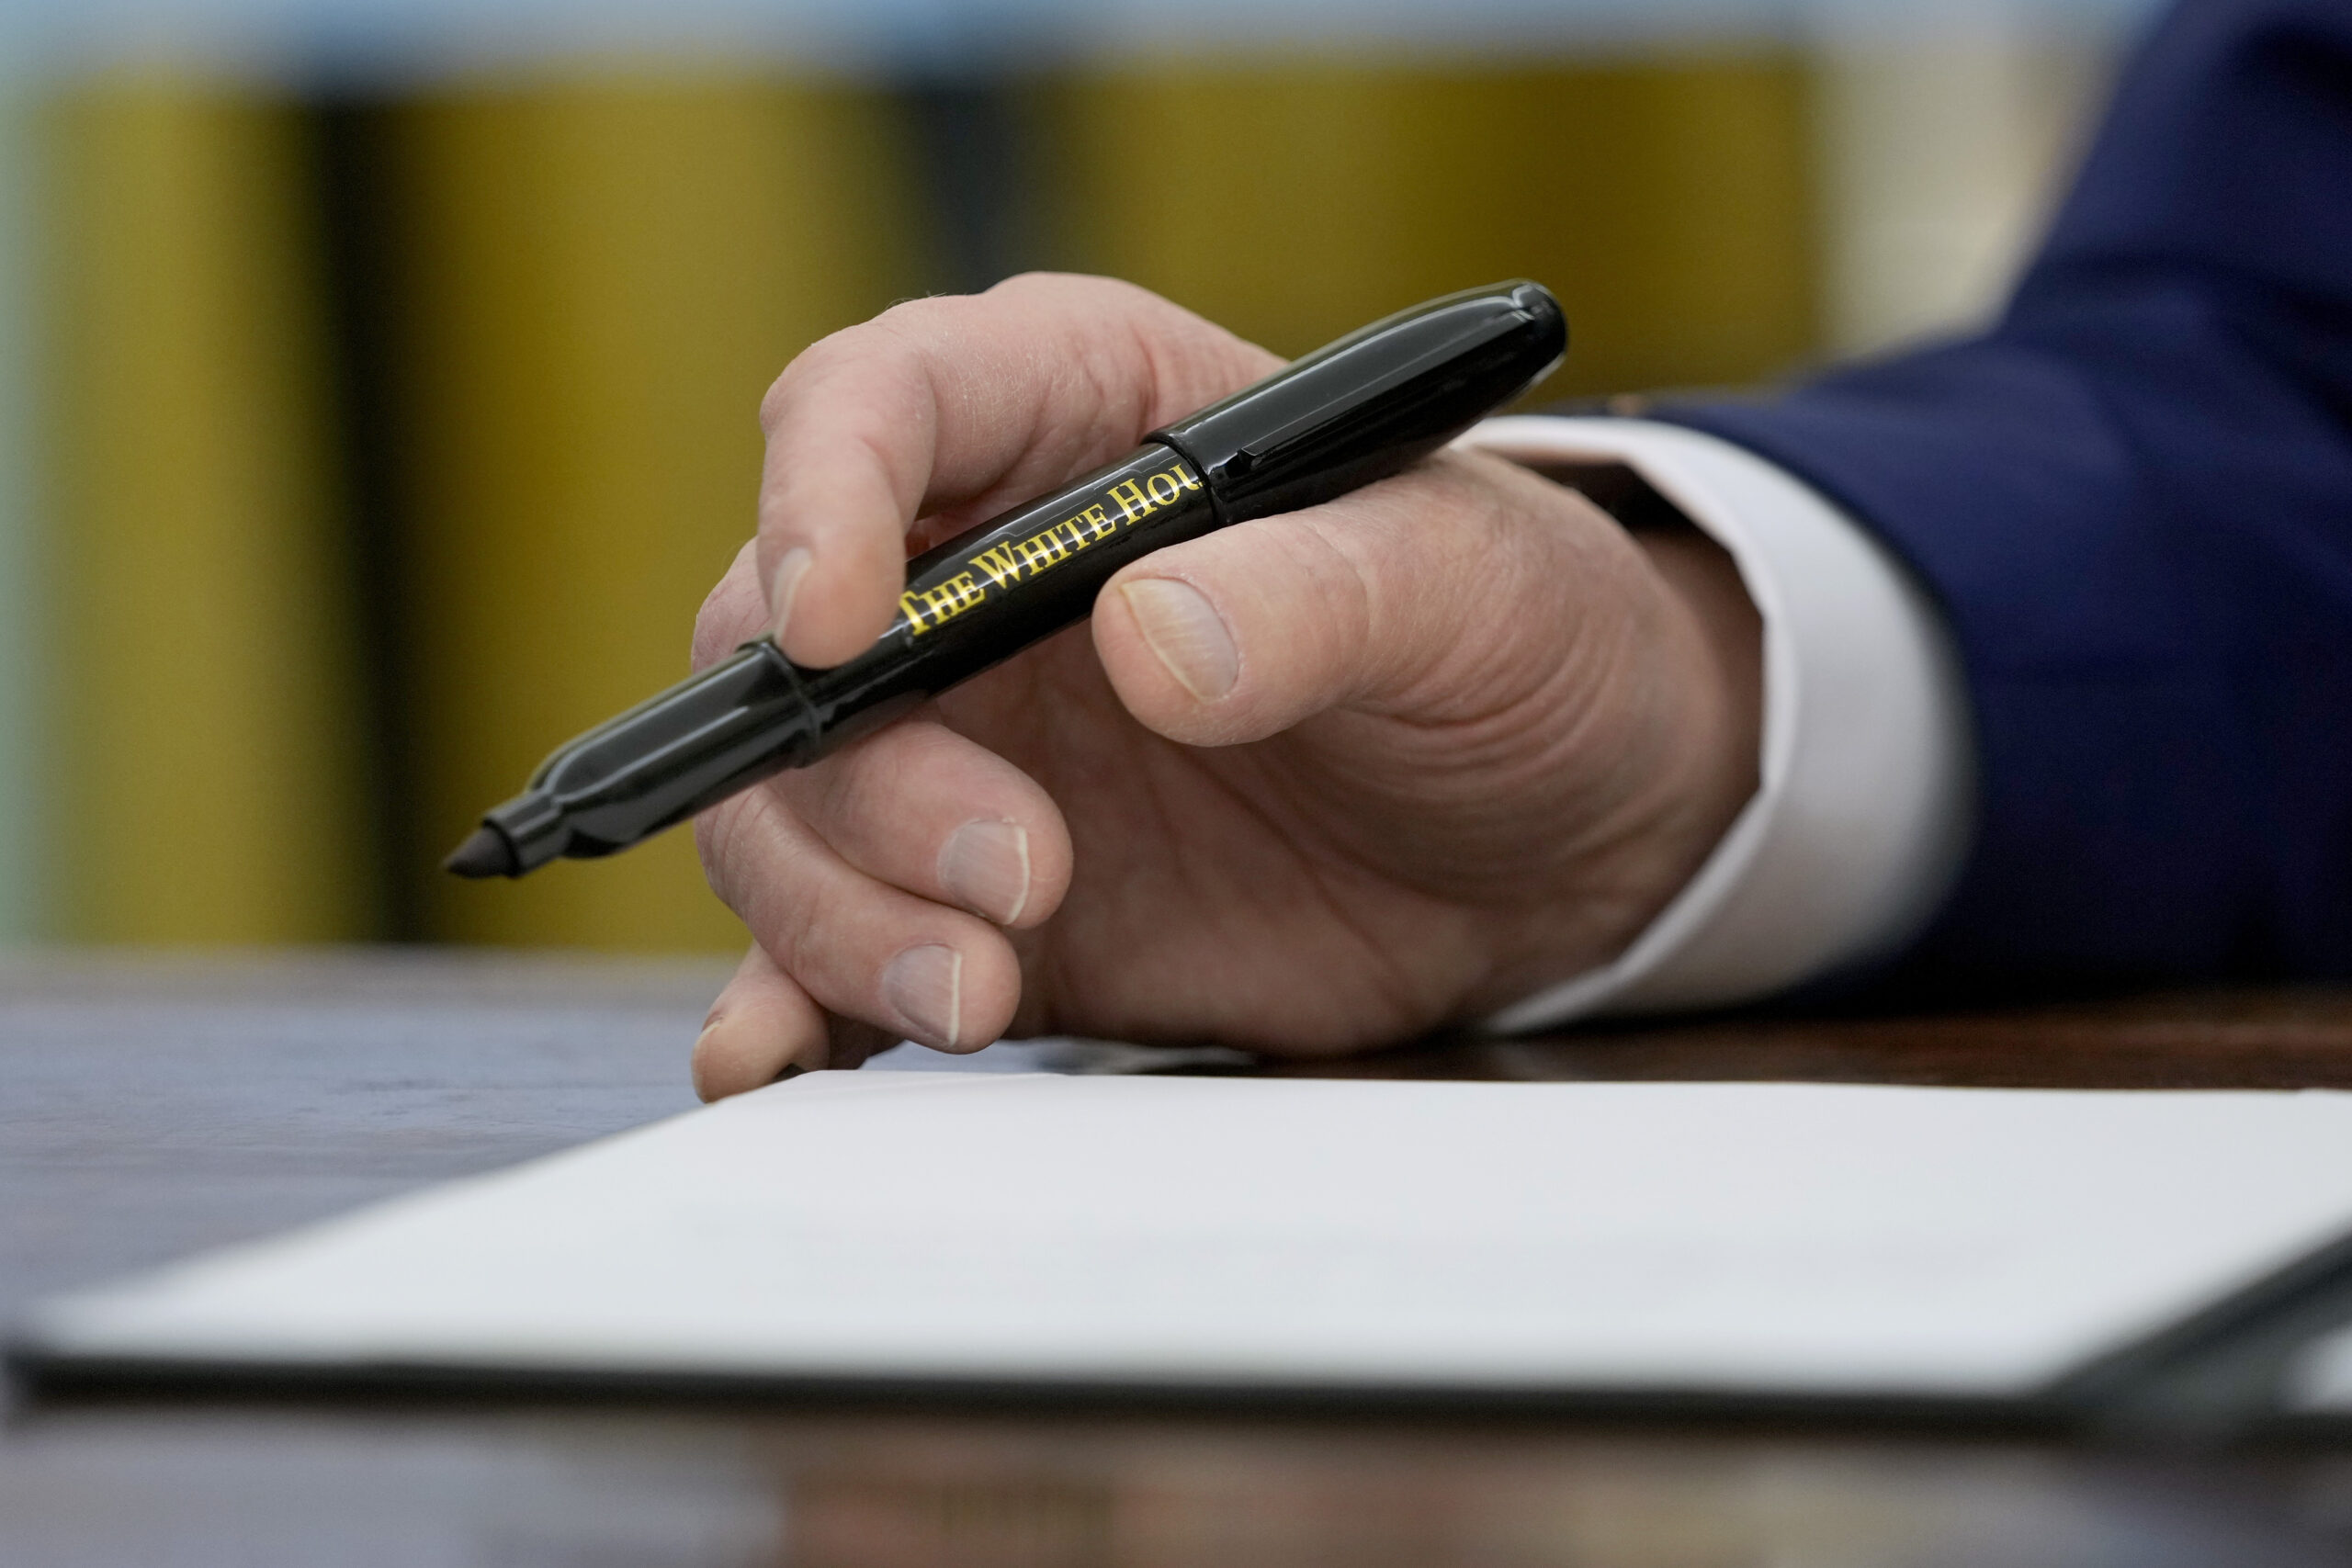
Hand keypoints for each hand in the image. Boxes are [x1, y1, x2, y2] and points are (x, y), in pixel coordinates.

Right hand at [688, 274, 1759, 1096]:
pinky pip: (835, 949)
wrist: (1563, 840)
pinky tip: (776, 1062)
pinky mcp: (976, 901)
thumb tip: (1150, 645)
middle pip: (781, 640)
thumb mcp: (1469, 586)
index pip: (878, 403)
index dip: (820, 500)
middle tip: (1018, 870)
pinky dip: (795, 1005)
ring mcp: (966, 747)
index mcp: (1079, 414)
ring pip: (785, 808)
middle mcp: (976, 574)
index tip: (842, 626)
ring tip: (986, 983)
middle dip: (855, 771)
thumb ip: (1321, 595)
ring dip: (839, 908)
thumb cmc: (1525, 644)